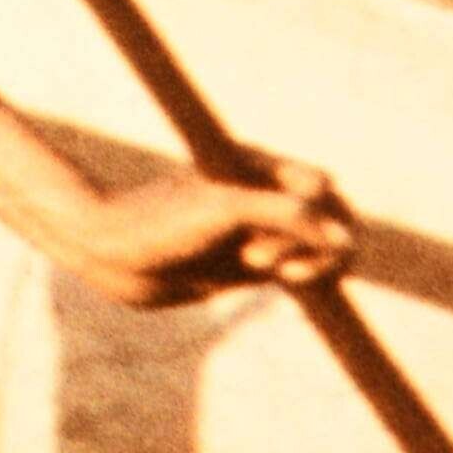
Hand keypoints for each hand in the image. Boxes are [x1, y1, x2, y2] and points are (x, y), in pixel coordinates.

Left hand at [43, 148, 361, 312]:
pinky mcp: (250, 264)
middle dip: (317, 246)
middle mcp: (265, 197)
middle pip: (330, 220)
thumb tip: (342, 233)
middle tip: (264, 261)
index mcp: (260, 170)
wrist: (110, 255)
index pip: (324, 190)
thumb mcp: (225, 210)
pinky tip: (284, 282)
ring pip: (317, 249)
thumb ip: (286, 215)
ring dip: (306, 264)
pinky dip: (305, 279)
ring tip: (257, 266)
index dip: (322, 217)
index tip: (276, 234)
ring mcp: (259, 231)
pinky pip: (300, 271)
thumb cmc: (160, 222)